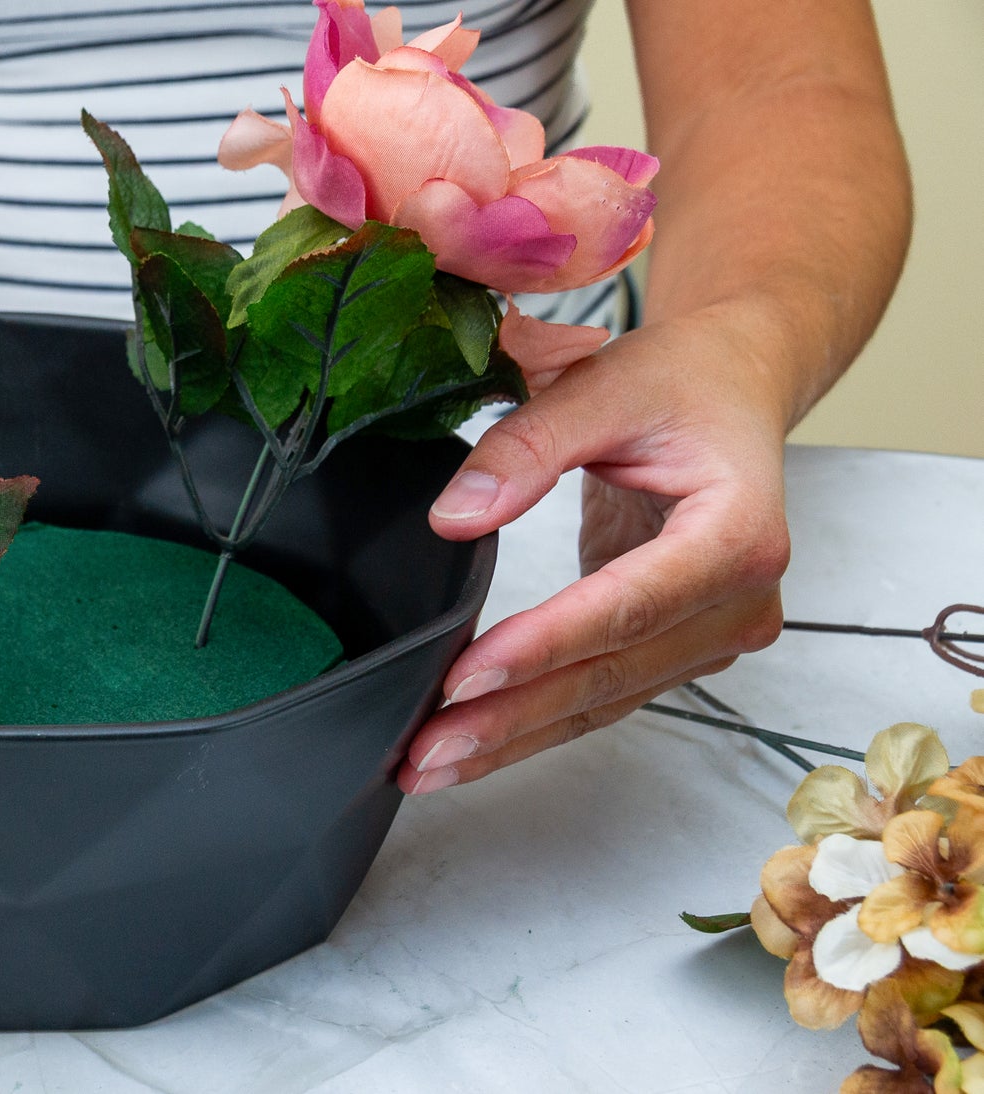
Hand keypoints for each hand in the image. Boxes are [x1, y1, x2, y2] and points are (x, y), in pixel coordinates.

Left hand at [398, 308, 791, 792]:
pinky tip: (471, 745)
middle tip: (425, 750)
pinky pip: (600, 695)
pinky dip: (533, 723)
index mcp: (738, 533)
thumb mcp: (603, 383)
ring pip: (603, 701)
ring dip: (513, 738)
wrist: (731, 386)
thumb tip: (454, 517)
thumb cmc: (679, 381)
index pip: (628, 606)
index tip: (465, 677)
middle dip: (510, 718)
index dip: (543, 647)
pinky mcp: (677, 647)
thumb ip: (525, 445)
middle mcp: (739, 600)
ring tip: (428, 764)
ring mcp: (713, 633)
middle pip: (611, 673)